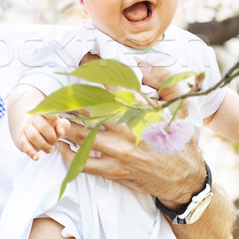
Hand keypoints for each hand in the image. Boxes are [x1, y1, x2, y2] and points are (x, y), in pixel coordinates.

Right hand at [15, 114, 69, 160]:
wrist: (32, 130)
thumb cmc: (49, 127)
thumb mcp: (58, 125)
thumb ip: (63, 125)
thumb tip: (61, 131)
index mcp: (43, 113)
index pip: (47, 113)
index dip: (53, 117)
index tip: (57, 122)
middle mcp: (33, 119)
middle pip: (43, 127)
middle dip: (52, 137)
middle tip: (55, 143)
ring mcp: (26, 128)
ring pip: (34, 136)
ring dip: (44, 145)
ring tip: (50, 150)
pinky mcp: (21, 138)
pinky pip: (25, 145)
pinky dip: (31, 152)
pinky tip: (37, 158)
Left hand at [58, 60, 206, 208]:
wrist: (185, 177)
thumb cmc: (180, 139)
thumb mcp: (181, 104)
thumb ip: (165, 80)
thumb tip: (144, 66)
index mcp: (140, 110)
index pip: (111, 85)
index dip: (94, 71)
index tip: (82, 61)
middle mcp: (125, 129)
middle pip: (87, 110)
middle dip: (70, 99)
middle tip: (58, 92)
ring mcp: (117, 151)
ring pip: (80, 135)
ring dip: (64, 124)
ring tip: (53, 116)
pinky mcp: (113, 170)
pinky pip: (83, 163)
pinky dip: (68, 154)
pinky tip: (60, 144)